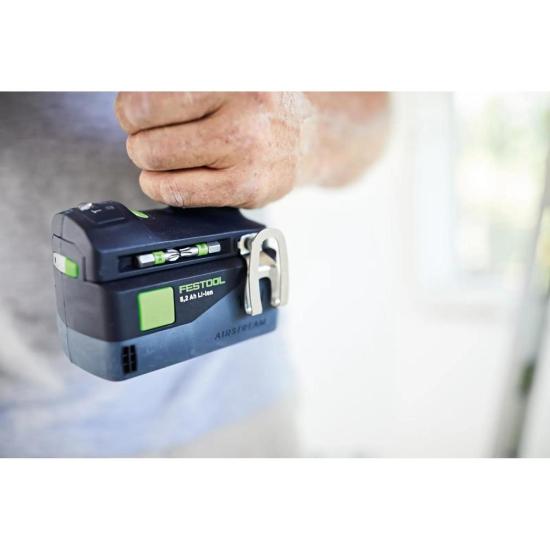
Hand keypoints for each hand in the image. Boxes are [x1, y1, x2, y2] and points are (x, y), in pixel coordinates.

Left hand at [115, 92, 314, 207]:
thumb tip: (129, 104)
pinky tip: (172, 178)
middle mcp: (243, 110)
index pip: (148, 94)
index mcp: (232, 76)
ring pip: (154, 159)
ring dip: (148, 162)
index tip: (140, 113)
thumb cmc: (257, 108)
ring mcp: (247, 151)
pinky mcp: (246, 187)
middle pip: (143, 124)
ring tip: (166, 156)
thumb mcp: (225, 79)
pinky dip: (160, 186)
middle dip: (138, 133)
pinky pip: (177, 192)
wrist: (304, 139)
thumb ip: (180, 84)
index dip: (132, 106)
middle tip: (153, 135)